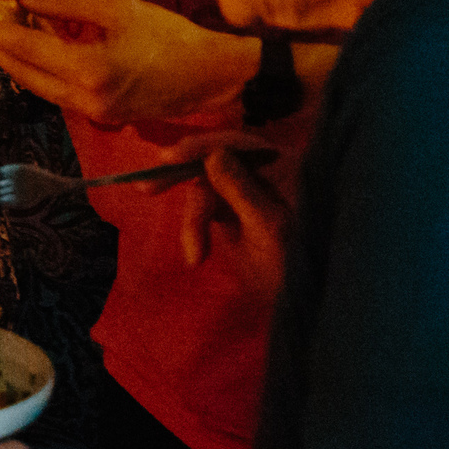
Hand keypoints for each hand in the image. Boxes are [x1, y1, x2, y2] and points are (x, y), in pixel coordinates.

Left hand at [0, 0, 253, 126]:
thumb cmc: (171, 35)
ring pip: (35, 85)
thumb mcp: (119, 8)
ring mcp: (90, 113)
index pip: (26, 47)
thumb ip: (66, 3)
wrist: (213, 75)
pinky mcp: (99, 116)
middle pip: (22, 72)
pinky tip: (28, 46)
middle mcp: (83, 99)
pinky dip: (36, 68)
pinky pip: (54, 90)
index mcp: (88, 70)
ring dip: (11, 58)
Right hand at [148, 129, 290, 293]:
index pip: (235, 144)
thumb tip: (214, 155)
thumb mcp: (269, 227)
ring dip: (193, 221)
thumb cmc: (295, 267)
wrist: (302, 304)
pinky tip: (196, 254)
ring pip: (204, 189)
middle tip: (146, 189)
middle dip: (182, 179)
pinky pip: (206, 209)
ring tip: (195, 256)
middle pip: (212, 162)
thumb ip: (242, 189)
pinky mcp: (234, 213)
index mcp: (281, 169)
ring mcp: (247, 194)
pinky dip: (196, 229)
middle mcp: (262, 174)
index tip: (167, 158)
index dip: (200, 146)